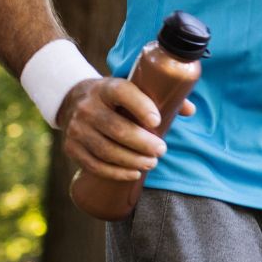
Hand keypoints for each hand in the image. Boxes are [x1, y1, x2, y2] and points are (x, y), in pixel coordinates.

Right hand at [56, 78, 194, 180]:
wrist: (73, 100)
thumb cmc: (114, 97)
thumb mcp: (132, 88)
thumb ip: (161, 96)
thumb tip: (190, 110)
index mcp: (106, 88)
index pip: (122, 93)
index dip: (140, 106)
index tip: (157, 121)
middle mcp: (88, 107)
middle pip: (116, 128)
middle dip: (143, 143)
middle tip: (162, 150)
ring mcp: (77, 129)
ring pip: (106, 150)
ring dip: (132, 160)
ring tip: (151, 163)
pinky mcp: (71, 148)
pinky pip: (94, 164)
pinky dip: (115, 172)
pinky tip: (133, 173)